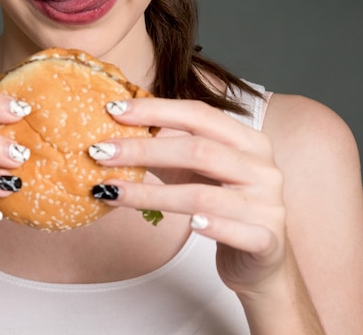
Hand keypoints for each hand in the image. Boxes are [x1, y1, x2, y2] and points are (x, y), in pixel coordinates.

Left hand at [90, 97, 286, 294]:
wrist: (261, 258)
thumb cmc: (222, 207)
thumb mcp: (194, 173)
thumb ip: (166, 152)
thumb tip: (114, 134)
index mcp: (247, 141)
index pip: (199, 115)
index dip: (156, 110)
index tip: (113, 111)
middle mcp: (261, 167)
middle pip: (199, 150)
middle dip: (144, 149)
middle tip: (100, 153)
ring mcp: (268, 203)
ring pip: (204, 195)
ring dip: (152, 195)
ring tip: (112, 192)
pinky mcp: (268, 240)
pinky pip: (239, 231)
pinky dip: (213, 226)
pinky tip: (191, 225)